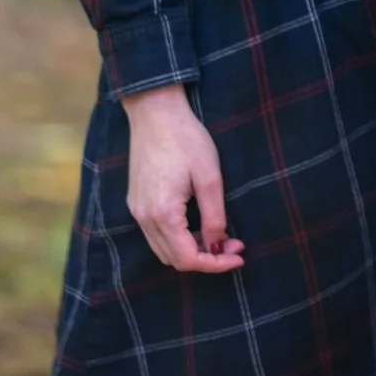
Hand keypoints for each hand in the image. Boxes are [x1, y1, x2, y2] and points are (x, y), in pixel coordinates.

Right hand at [120, 84, 245, 272]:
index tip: (239, 256)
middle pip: (174, 259)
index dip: (216, 264)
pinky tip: (197, 225)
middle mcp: (144, 218)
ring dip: (191, 250)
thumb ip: (214, 216)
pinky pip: (155, 234)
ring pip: (163, 249)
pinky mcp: (136, 201)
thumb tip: (218, 245)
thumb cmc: (186, 139)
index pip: (188, 258)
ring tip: (219, 236)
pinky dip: (177, 238)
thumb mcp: (210, 176)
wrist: (155, 111)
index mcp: (163, 213)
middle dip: (206, 258)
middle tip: (234, 244)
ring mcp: (136, 210)